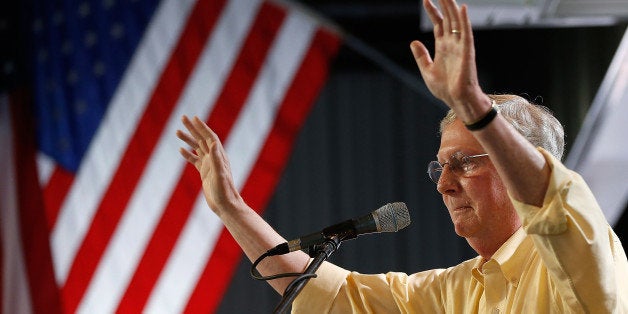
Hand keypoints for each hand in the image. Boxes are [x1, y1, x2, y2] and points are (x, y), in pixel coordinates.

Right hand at [176, 115, 244, 214]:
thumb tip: (214, 143)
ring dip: (188, 138)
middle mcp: (214, 158)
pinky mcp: (205, 172)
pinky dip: (188, 153)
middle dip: (192, 128)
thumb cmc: (224, 191)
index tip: (193, 117)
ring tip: (176, 131)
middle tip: (182, 117)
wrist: (225, 205)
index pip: (209, 137)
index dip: (202, 127)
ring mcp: (209, 164)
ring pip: (197, 147)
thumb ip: (217, 159)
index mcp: (218, 156)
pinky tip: (181, 149)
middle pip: (202, 138)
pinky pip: (195, 159)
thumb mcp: (219, 175)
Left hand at [410, 0, 487, 119]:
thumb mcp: (426, 70)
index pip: (438, 24)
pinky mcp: (467, 51)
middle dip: (443, 4)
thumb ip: (421, 55)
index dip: (432, 12)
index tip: (425, 0)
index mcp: (443, 47)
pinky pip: (466, 33)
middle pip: (448, 18)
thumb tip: (413, 42)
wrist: (456, 100)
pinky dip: (464, 20)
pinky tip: (462, 8)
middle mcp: (452, 43)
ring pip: (456, 22)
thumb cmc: (445, 89)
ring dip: (452, 7)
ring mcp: (460, 46)